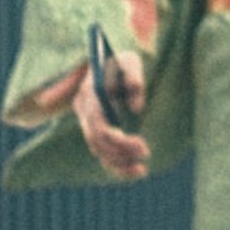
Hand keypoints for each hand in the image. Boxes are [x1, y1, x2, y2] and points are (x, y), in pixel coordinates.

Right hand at [69, 54, 149, 174]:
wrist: (113, 58)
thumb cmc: (123, 59)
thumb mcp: (131, 61)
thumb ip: (134, 78)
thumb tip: (136, 108)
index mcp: (88, 95)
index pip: (98, 128)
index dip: (119, 142)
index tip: (143, 147)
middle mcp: (83, 110)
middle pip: (97, 143)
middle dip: (120, 154)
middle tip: (146, 153)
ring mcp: (88, 121)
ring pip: (98, 152)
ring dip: (119, 165)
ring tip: (142, 170)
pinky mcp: (97, 129)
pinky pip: (103, 153)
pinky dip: (117, 165)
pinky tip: (137, 171)